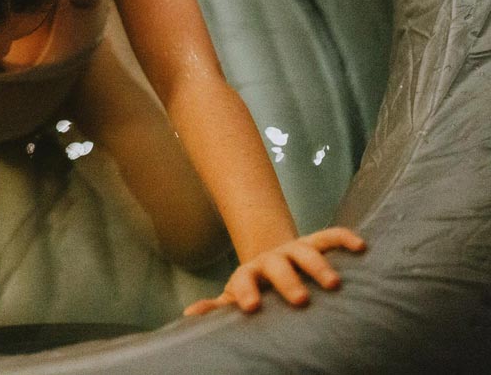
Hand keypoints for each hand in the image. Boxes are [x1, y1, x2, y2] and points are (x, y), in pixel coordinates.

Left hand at [182, 227, 365, 316]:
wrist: (271, 259)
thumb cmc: (255, 287)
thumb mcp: (234, 295)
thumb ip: (216, 306)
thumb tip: (190, 314)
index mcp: (250, 273)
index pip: (244, 278)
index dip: (246, 290)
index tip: (250, 307)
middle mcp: (272, 259)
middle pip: (278, 264)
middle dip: (288, 281)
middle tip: (300, 300)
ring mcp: (294, 249)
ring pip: (306, 250)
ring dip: (318, 264)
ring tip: (333, 284)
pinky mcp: (315, 243)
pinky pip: (330, 236)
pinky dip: (343, 238)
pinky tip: (360, 247)